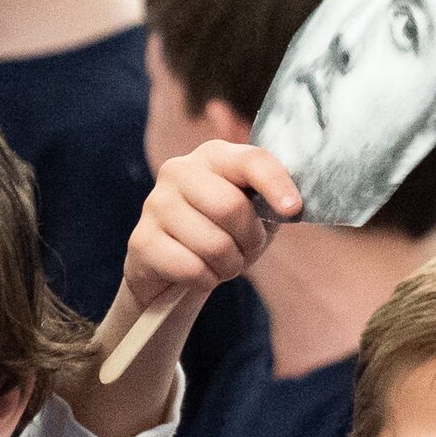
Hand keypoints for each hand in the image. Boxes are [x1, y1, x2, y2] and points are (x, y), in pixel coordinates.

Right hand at [123, 140, 299, 309]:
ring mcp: (155, 204)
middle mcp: (179, 171)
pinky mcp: (141, 240)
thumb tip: (291, 207)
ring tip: (223, 263)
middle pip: (231, 207)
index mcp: (213, 156)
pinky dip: (207, 280)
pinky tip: (200, 273)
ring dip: (230, 265)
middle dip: (250, 239)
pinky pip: (191, 269)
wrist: (174, 265)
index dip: (276, 185)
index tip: (293, 210)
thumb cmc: (222, 231)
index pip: (251, 160)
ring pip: (213, 244)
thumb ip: (272, 201)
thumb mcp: (253, 210)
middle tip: (248, 250)